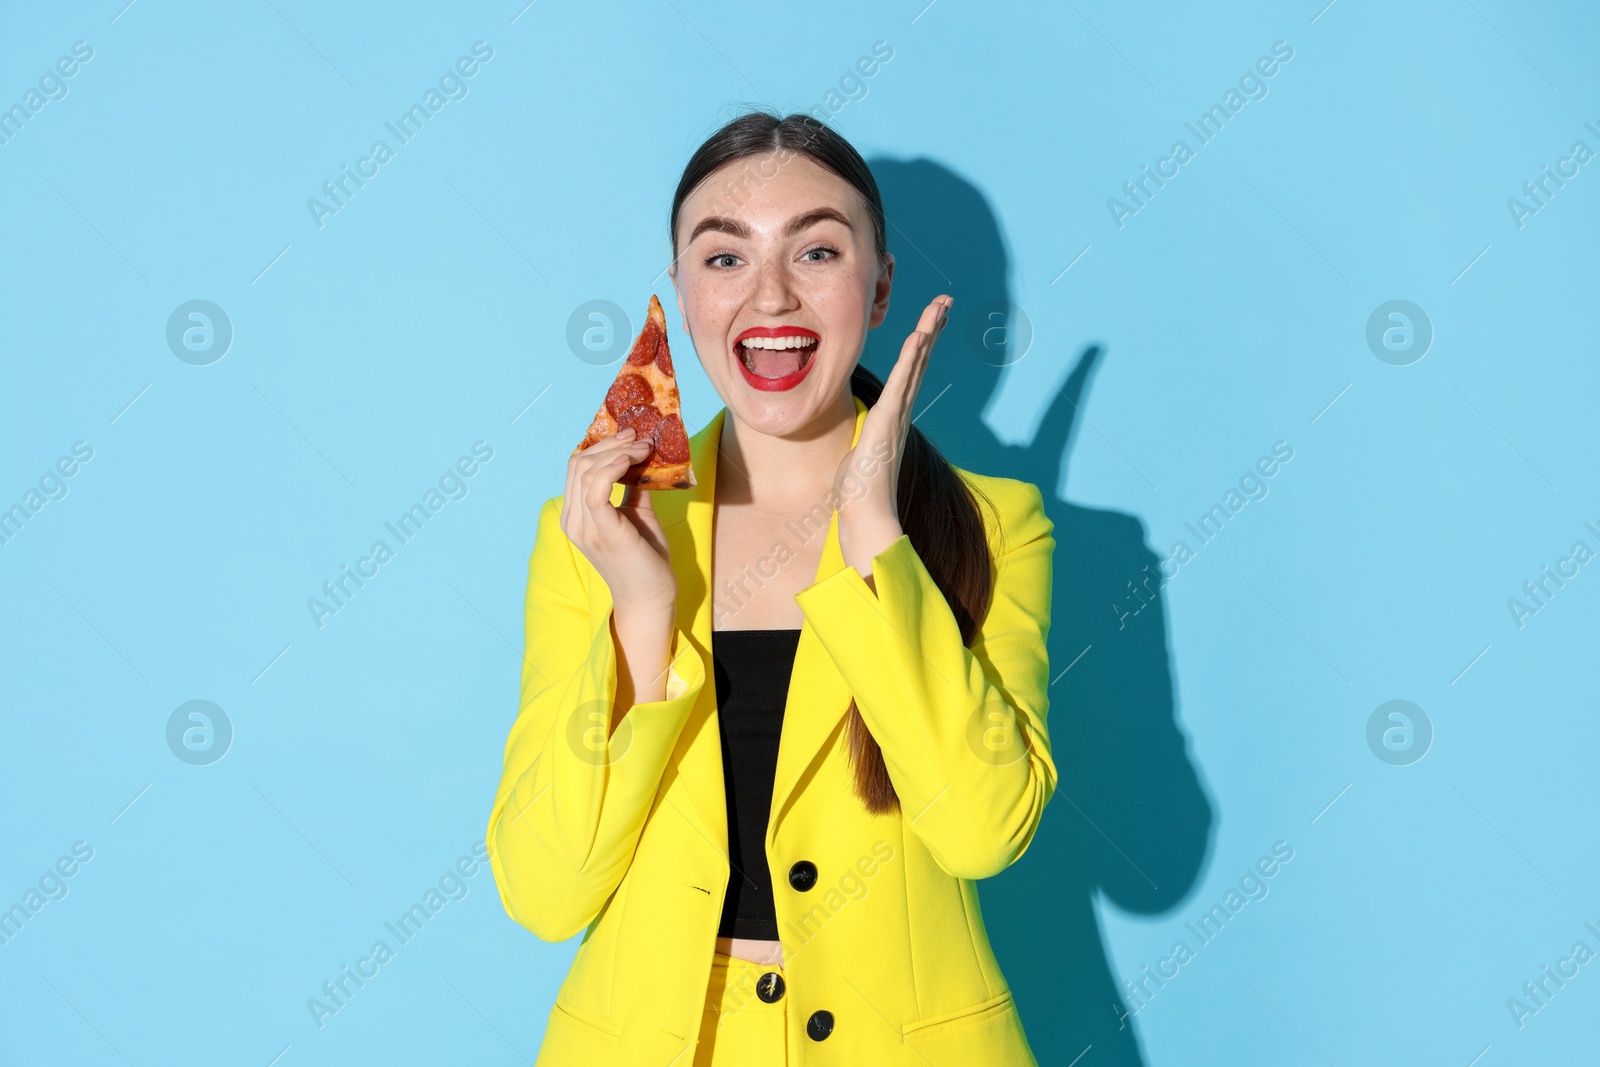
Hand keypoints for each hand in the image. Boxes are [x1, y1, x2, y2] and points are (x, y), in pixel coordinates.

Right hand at [561, 427, 677, 613]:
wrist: (650, 596)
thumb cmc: (645, 558)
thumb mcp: (638, 514)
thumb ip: (633, 487)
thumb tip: (642, 456)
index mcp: (576, 515)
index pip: (576, 467)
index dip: (601, 445)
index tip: (630, 436)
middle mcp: (573, 520)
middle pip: (578, 464)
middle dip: (610, 444)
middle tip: (639, 437)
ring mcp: (584, 527)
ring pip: (587, 471)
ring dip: (618, 452)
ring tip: (645, 448)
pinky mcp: (602, 531)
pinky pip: (597, 487)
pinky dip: (613, 467)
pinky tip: (632, 461)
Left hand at [833, 294, 952, 577]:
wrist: (866, 517)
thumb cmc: (859, 494)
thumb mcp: (857, 459)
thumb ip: (862, 448)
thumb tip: (857, 452)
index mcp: (892, 418)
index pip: (910, 373)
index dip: (920, 346)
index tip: (929, 322)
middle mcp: (900, 413)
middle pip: (920, 361)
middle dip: (932, 329)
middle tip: (945, 302)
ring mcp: (896, 416)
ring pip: (916, 365)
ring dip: (928, 333)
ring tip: (940, 306)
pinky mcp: (887, 422)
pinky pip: (902, 383)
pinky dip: (912, 359)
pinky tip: (919, 336)